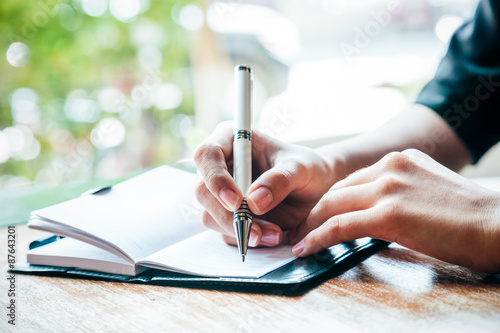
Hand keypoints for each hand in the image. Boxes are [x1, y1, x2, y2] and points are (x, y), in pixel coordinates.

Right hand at [193, 121, 343, 246]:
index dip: (216, 178)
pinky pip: (226, 232)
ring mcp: (220, 194)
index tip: (236, 201)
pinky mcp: (228, 216)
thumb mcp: (300, 169)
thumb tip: (254, 202)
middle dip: (228, 215)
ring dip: (240, 230)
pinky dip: (246, 239)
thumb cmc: (306, 168)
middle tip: (256, 231)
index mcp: (232, 141)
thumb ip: (279, 180)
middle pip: (203, 191)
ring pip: (211, 216)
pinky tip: (271, 236)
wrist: (315, 190)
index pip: (207, 155)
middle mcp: (220, 166)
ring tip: (274, 234)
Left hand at [289, 149, 499, 272]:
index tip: (319, 214)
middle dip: (315, 212)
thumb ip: (401, 191)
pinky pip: (340, 225)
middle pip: (337, 190)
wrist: (498, 224)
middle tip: (300, 228)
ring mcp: (388, 188)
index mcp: (399, 160)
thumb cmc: (470, 216)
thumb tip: (379, 211)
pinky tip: (307, 248)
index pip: (353, 180)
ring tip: (297, 241)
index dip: (331, 199)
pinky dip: (318, 238)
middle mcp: (390, 167)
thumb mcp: (429, 189)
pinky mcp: (388, 214)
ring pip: (332, 206)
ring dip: (310, 226)